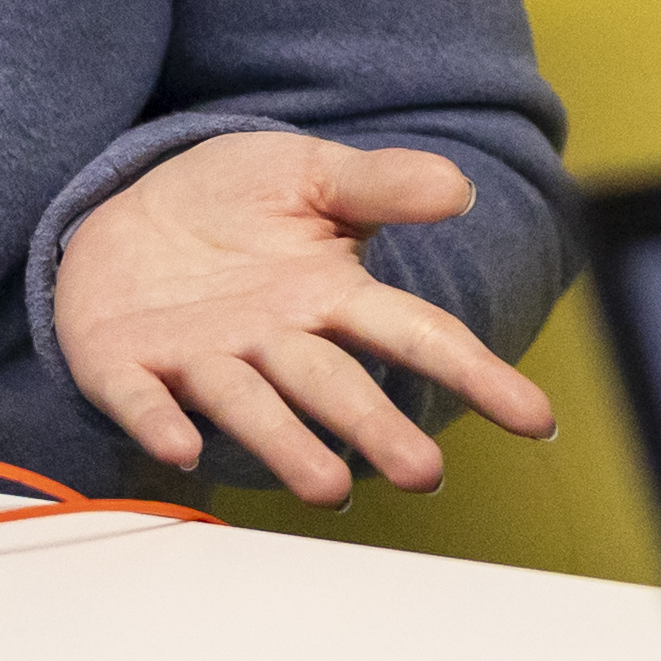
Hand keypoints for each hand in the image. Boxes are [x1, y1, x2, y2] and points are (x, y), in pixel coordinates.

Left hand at [55, 128, 556, 498]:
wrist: (125, 202)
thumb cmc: (230, 200)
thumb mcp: (308, 173)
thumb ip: (379, 185)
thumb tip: (458, 188)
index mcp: (327, 297)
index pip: (414, 335)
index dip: (474, 373)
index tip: (535, 419)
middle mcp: (272, 342)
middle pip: (334, 387)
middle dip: (375, 429)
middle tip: (421, 472)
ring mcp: (199, 359)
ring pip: (250, 406)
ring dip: (287, 446)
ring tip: (327, 488)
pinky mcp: (125, 364)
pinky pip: (142, 399)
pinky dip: (160, 423)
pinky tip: (181, 447)